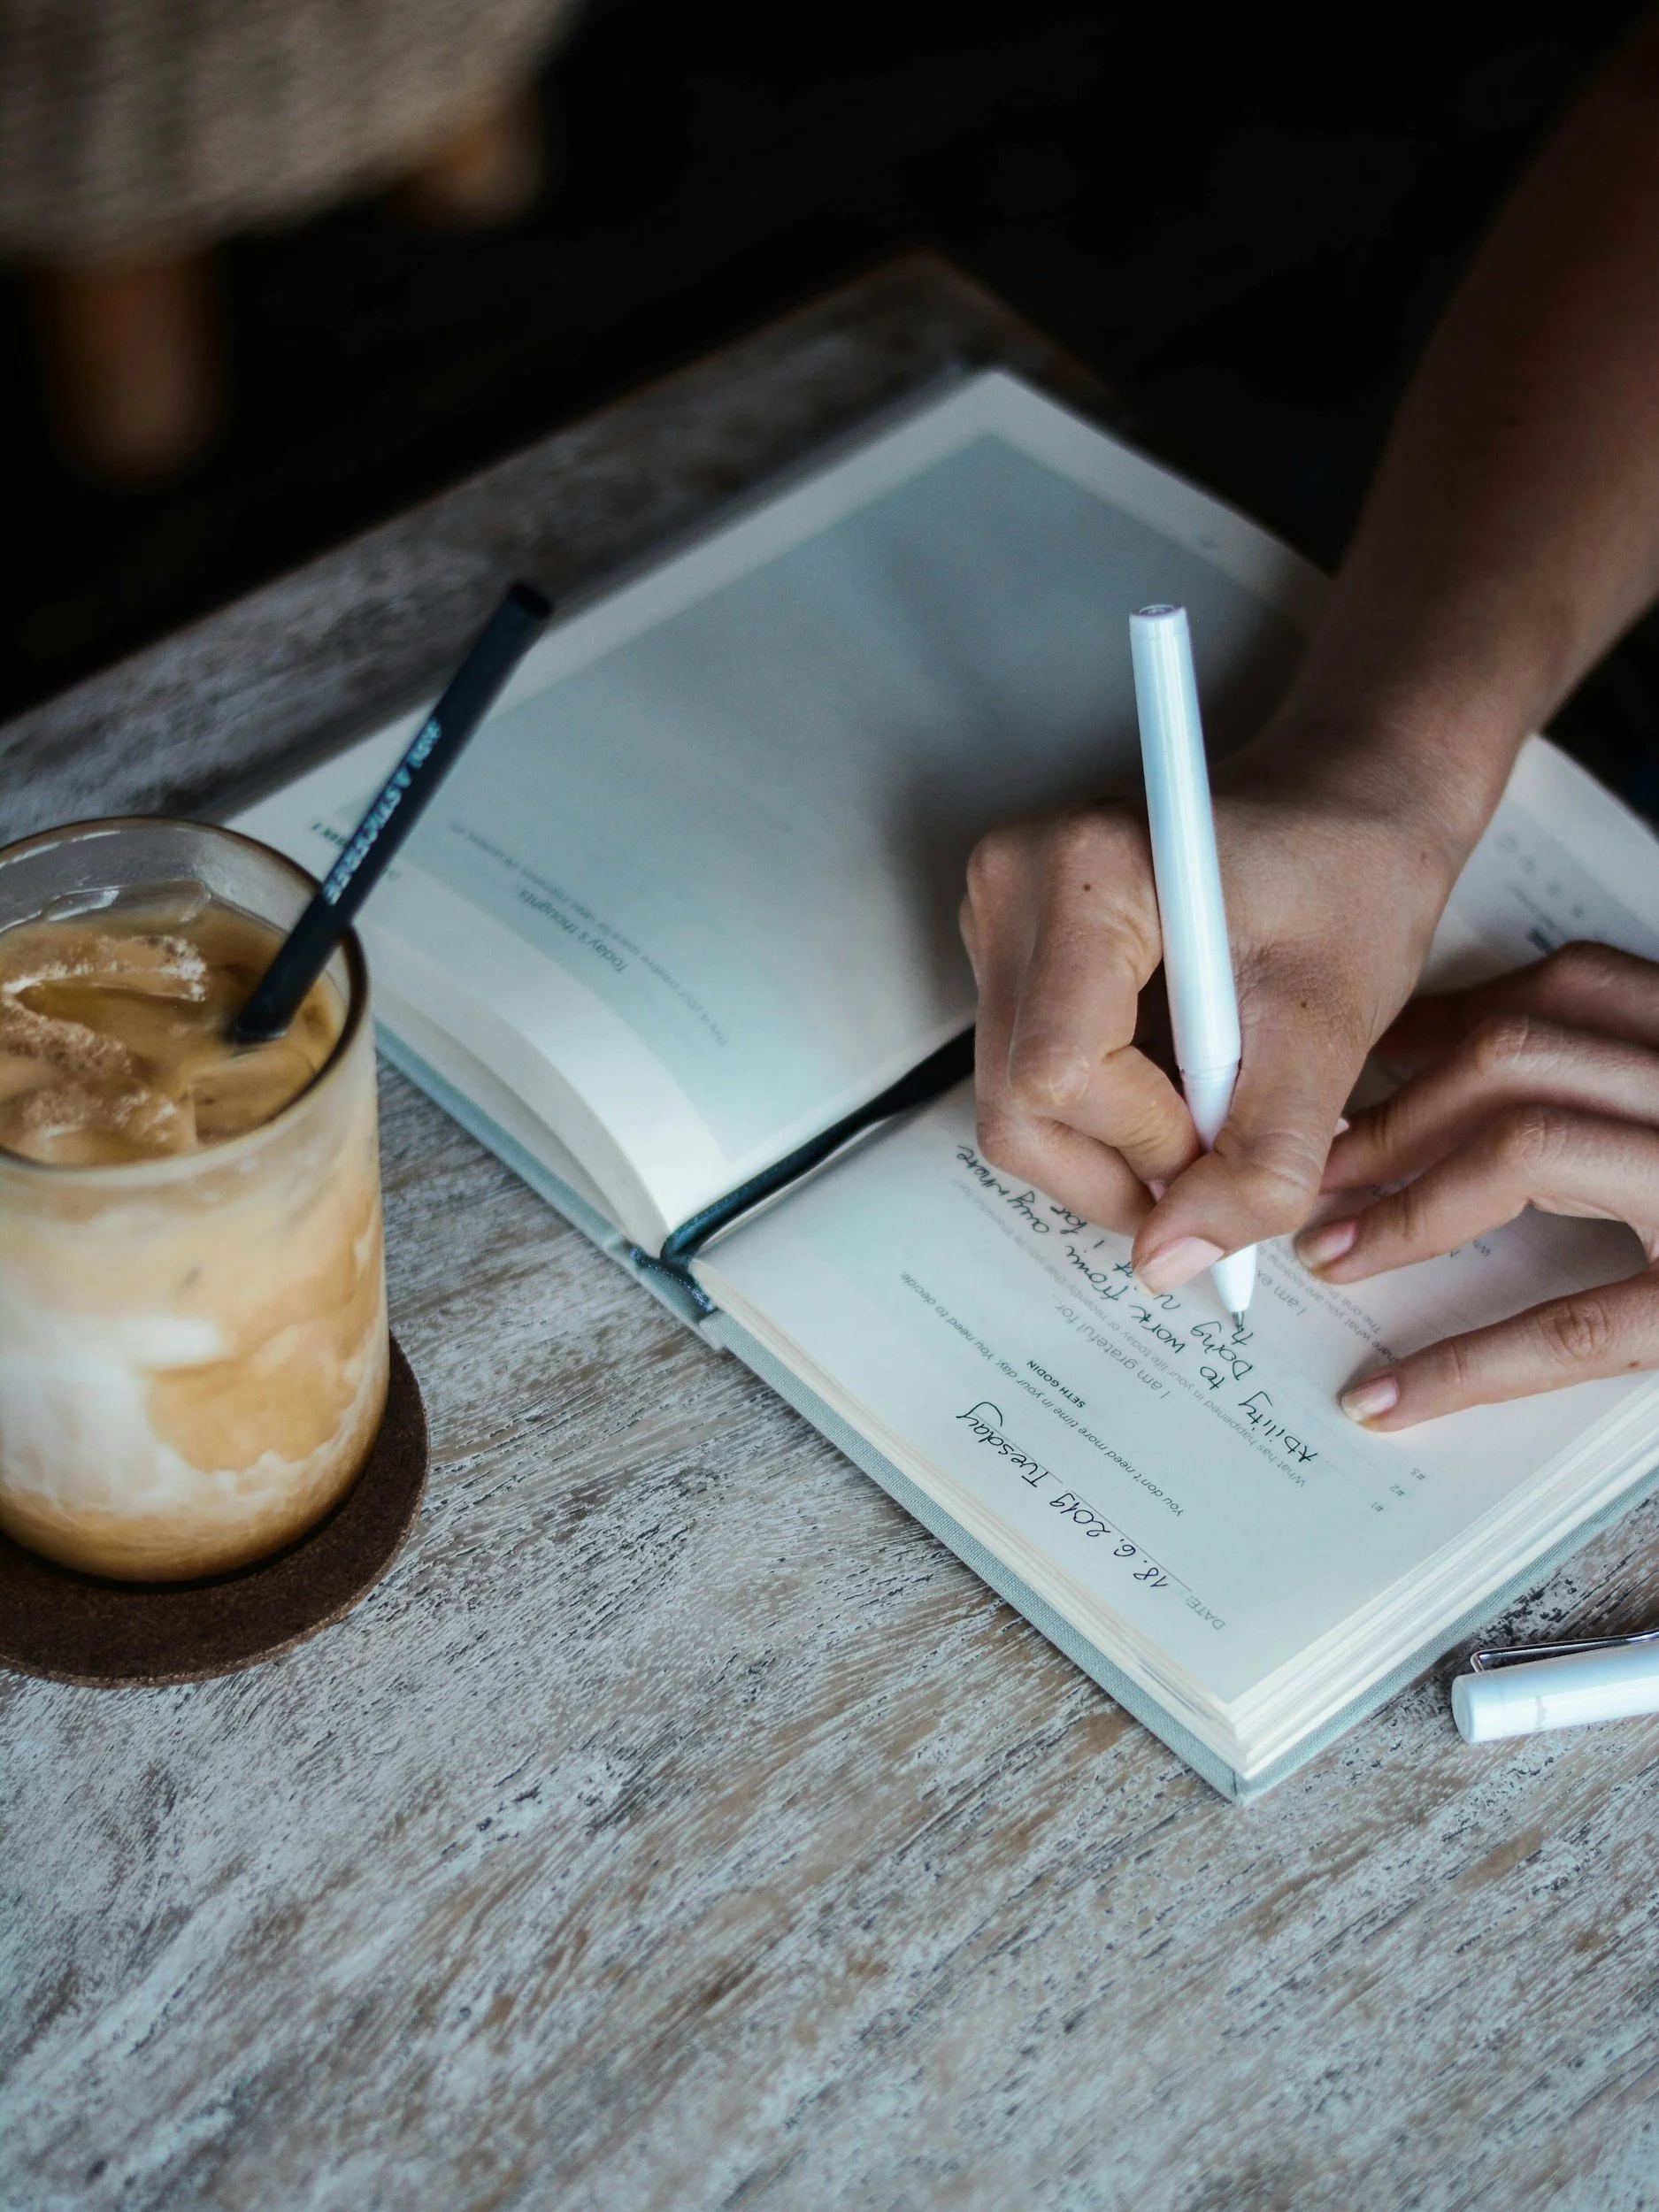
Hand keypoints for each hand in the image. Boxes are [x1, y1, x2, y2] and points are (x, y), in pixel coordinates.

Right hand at [960, 773, 1461, 1284]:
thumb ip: (1261, 1160)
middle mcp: (1008, 885)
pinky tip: (1182, 1074)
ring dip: (1122, 1144)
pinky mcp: (1005, 953)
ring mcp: (995, 919)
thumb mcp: (1331, 1030)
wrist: (1348, 806)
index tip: (1240, 1132)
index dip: (1151, 1144)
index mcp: (1081, 871)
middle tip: (1228, 1152)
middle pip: (1018, 1109)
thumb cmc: (1352, 878)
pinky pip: (1028, 1083)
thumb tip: (1170, 1264)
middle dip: (1127, 1165)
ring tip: (1216, 1100)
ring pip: (1017, 1111)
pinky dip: (1110, 1112)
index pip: (1059, 1077)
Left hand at [1297, 943, 1658, 1426]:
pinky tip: (1394, 1397)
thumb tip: (1469, 1081)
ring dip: (1411, 1202)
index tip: (1360, 1077)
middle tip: (1324, 1174)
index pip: (1561, 990)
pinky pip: (1579, 1323)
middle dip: (1395, 1112)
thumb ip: (1629, 1080)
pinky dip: (1467, 1363)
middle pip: (1521, 1054)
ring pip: (1533, 1143)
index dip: (1436, 1030)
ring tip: (1338, 1255)